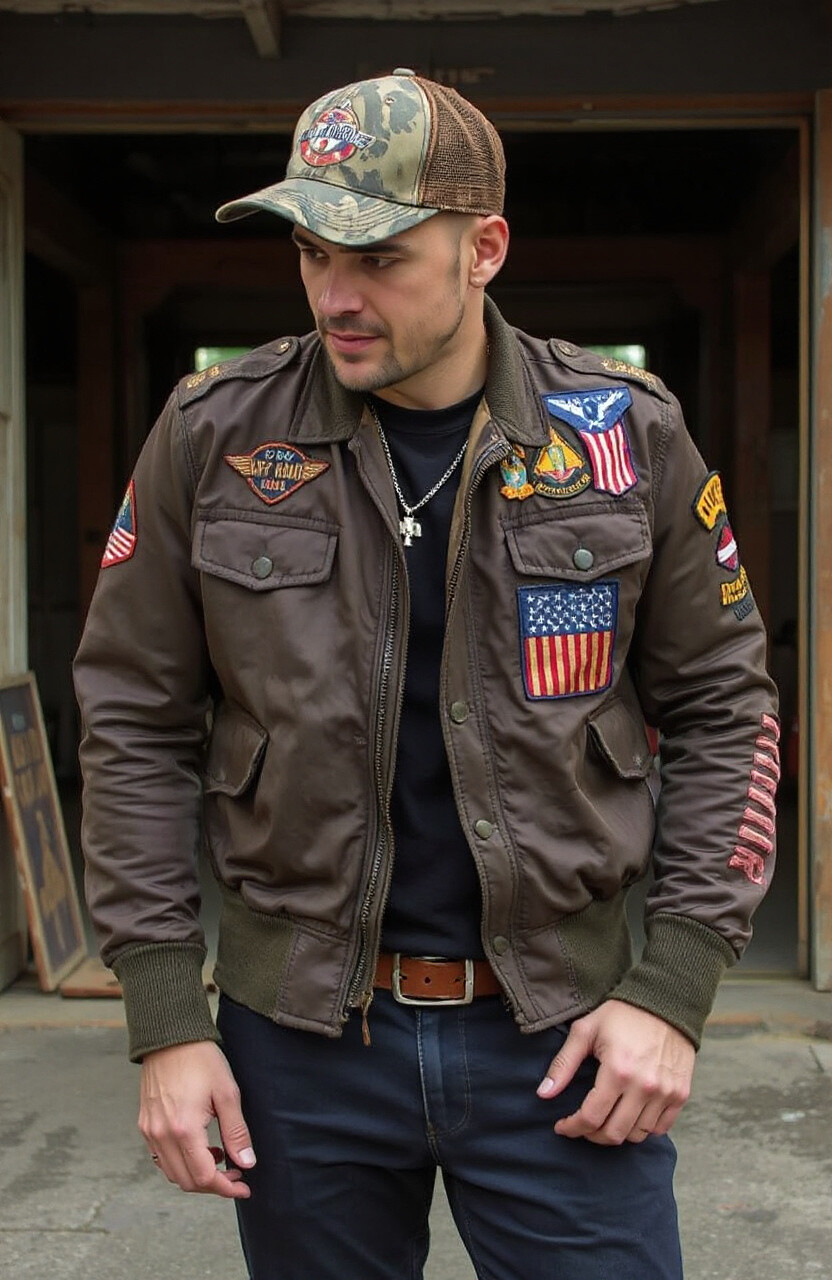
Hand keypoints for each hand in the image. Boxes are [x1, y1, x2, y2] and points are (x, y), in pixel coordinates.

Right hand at [139, 1040, 255, 1197]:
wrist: (170, 1036)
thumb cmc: (201, 1060)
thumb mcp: (227, 1093)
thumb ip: (236, 1132)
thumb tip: (246, 1164)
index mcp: (184, 1129)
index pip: (204, 1177)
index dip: (226, 1188)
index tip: (244, 1187)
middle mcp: (162, 1135)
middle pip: (187, 1181)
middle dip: (214, 1185)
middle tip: (236, 1173)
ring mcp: (150, 1131)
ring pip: (172, 1173)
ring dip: (196, 1174)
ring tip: (219, 1156)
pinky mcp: (145, 1124)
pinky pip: (161, 1158)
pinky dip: (180, 1163)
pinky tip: (199, 1147)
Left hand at [536, 999, 694, 1145]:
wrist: (665, 1002)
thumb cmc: (621, 1015)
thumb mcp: (585, 1031)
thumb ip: (563, 1064)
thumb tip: (543, 1094)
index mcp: (618, 1070)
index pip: (591, 1117)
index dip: (572, 1127)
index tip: (562, 1126)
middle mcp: (644, 1087)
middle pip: (614, 1134)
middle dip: (591, 1136)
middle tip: (582, 1125)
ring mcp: (666, 1093)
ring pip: (637, 1135)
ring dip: (617, 1133)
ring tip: (605, 1119)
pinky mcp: (680, 1094)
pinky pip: (660, 1128)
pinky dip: (642, 1129)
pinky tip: (629, 1115)